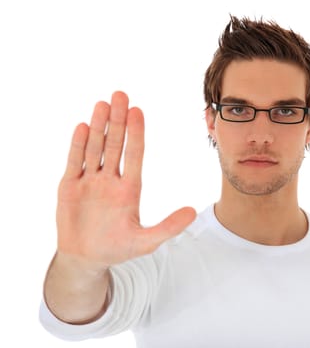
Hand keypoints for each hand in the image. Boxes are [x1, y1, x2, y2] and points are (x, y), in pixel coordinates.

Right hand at [56, 91, 195, 267]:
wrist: (87, 259)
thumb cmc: (117, 248)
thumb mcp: (146, 241)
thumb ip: (169, 226)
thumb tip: (193, 212)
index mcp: (130, 189)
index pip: (134, 154)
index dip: (136, 133)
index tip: (138, 110)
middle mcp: (111, 180)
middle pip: (115, 144)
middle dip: (117, 120)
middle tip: (120, 94)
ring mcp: (90, 181)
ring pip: (95, 148)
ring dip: (98, 126)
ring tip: (102, 104)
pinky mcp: (70, 187)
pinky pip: (74, 162)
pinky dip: (77, 145)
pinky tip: (82, 126)